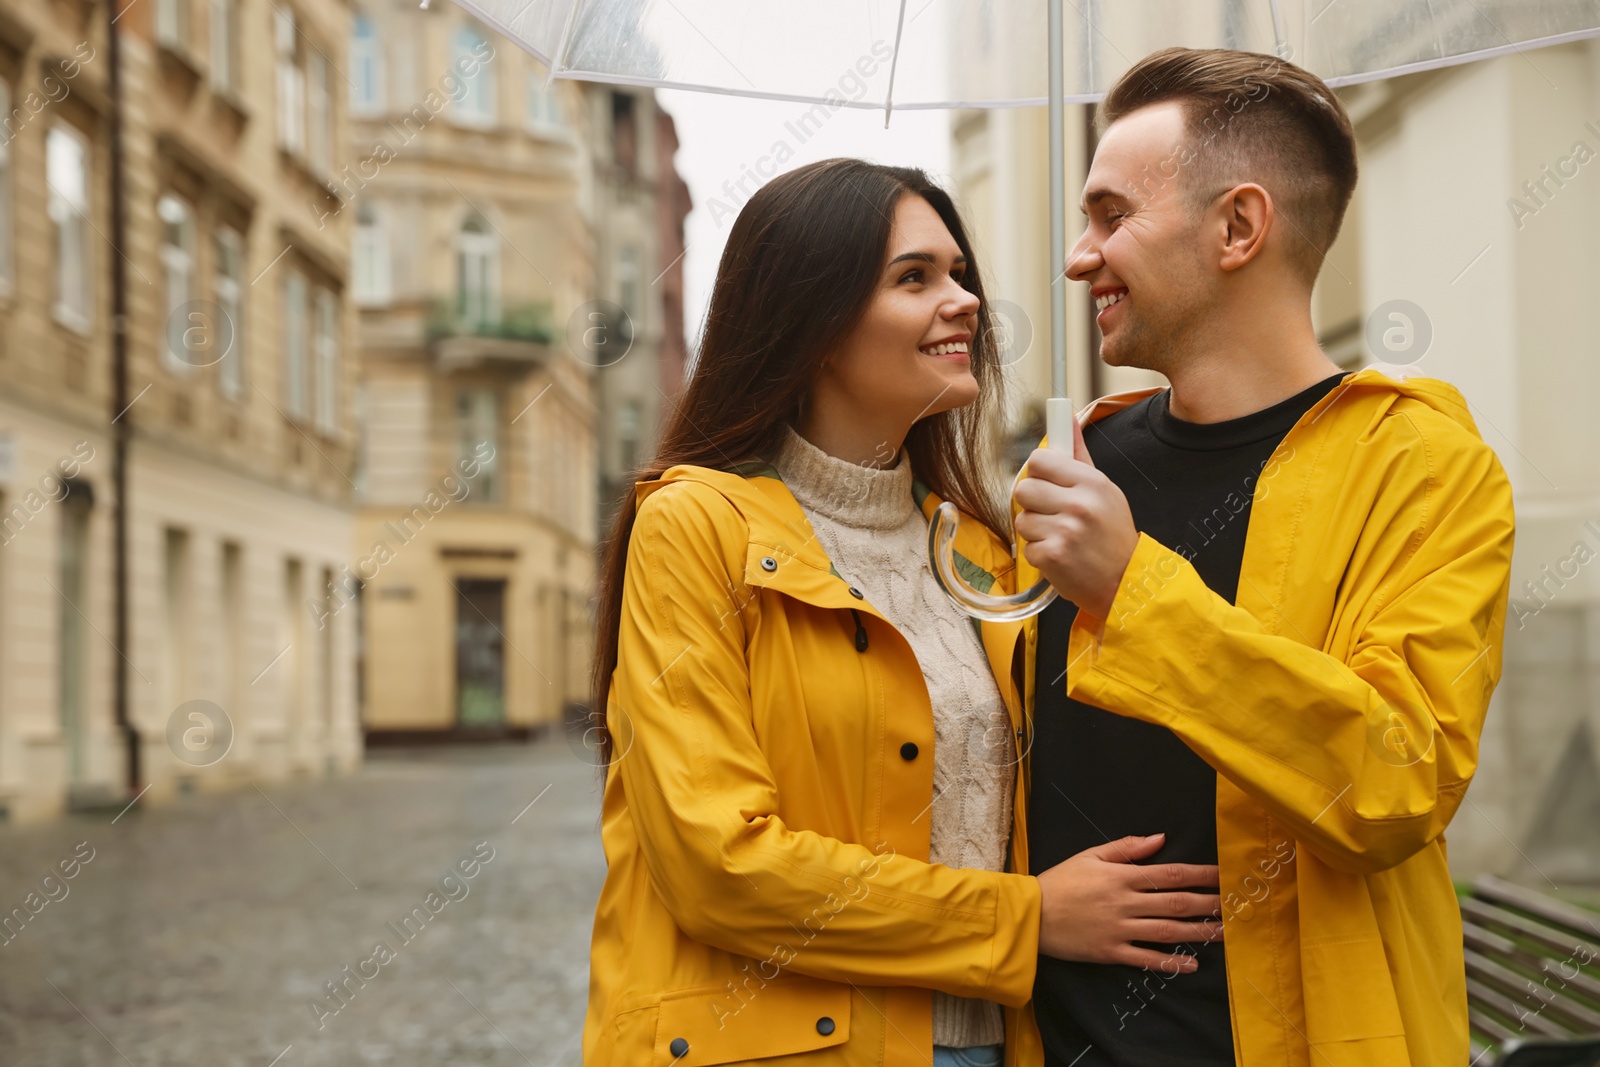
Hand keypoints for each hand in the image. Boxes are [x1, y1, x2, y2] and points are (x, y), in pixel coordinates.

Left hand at [1013, 410, 1137, 620]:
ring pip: (1021, 520)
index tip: (1047, 485)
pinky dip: (1039, 554)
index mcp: (1091, 482)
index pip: (1039, 461)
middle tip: (1053, 515)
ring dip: (1035, 531)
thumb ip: (1080, 457)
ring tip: (1059, 537)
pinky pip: (1026, 547)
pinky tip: (1060, 556)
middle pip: (1023, 489)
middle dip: (1033, 504)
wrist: (1126, 581)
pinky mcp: (1052, 555)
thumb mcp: (1105, 491)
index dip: (1038, 474)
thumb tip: (1067, 420)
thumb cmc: (1113, 535)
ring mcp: (1064, 531)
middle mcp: (1078, 504)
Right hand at [1035, 833, 1222, 973]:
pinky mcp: (1111, 951)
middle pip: (1176, 903)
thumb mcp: (1090, 855)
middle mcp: (1125, 902)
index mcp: (1122, 876)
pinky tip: (1191, 964)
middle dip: (1208, 904)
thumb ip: (1126, 847)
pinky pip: (1146, 959)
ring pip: (1167, 932)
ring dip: (1198, 933)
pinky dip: (1169, 962)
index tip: (1224, 876)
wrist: (1031, 914)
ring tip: (1223, 933)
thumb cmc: (1061, 881)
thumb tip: (1160, 838)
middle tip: (1234, 907)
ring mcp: (1119, 929)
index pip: (1171, 874)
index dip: (1201, 875)